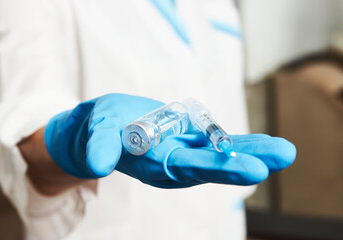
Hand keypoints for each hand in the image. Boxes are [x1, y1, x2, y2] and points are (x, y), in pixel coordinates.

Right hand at [44, 93, 295, 186]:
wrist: (102, 130)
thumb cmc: (98, 130)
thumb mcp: (94, 132)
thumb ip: (98, 146)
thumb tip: (98, 164)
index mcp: (154, 163)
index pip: (191, 168)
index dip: (221, 168)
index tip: (253, 170)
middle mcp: (174, 162)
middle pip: (215, 164)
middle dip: (248, 161)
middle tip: (283, 156)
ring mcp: (184, 152)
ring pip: (221, 153)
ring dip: (253, 152)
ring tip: (284, 150)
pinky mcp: (188, 141)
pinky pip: (217, 142)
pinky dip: (240, 143)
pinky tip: (264, 143)